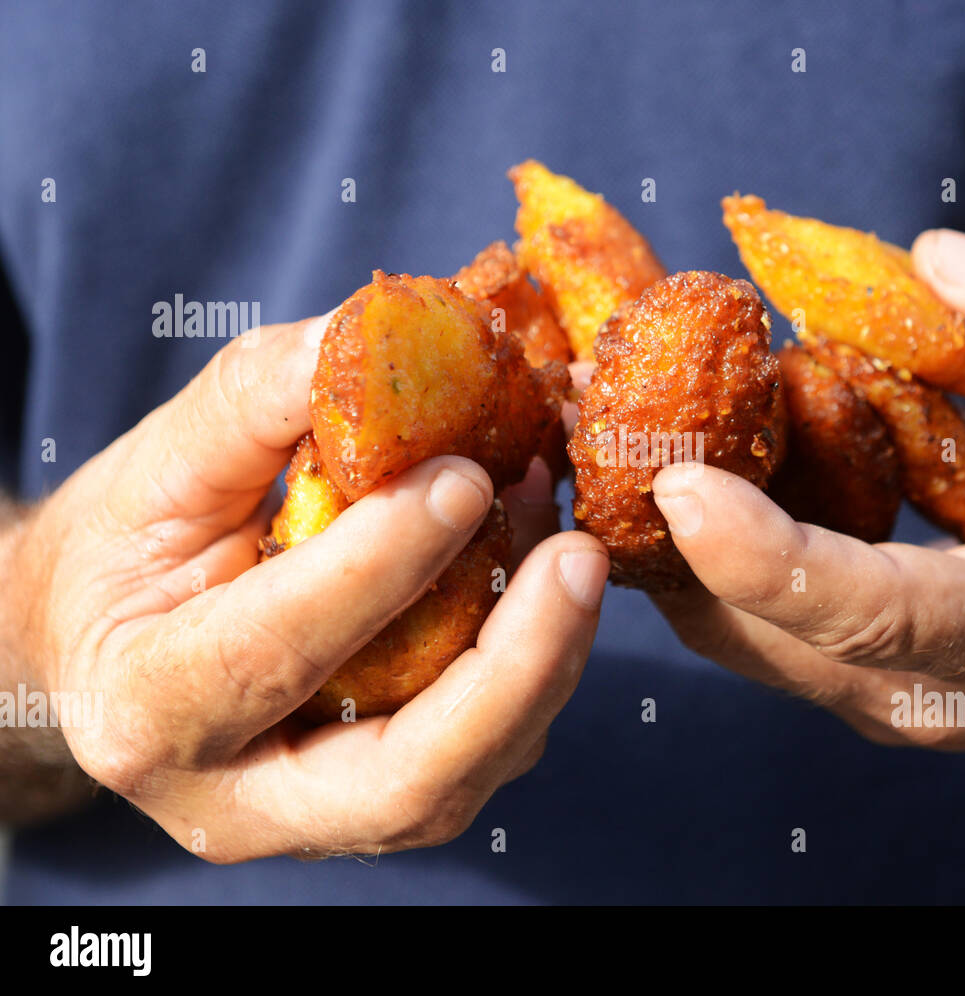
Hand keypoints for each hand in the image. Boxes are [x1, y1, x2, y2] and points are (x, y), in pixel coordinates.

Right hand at [4, 316, 607, 856]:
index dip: (375, 569)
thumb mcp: (159, 465)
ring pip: (466, 776)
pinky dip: (533, 662)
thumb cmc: (125, 549)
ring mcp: (324, 815)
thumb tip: (368, 332)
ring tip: (569, 543)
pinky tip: (543, 568)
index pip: (271, 655)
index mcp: (148, 711)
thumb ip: (254, 405)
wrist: (109, 643)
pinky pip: (483, 750)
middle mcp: (242, 800)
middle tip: (578, 560)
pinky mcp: (387, 796)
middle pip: (405, 783)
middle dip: (511, 672)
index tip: (463, 478)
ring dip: (543, 660)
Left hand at [650, 232, 964, 753]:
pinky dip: (706, 538)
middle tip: (602, 399)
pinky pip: (748, 619)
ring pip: (732, 631)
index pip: (872, 615)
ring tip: (623, 408)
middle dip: (667, 523)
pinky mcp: (849, 675)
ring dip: (667, 530)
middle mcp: (921, 694)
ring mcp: (875, 696)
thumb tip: (932, 261)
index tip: (679, 483)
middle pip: (756, 628)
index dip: (767, 558)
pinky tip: (692, 444)